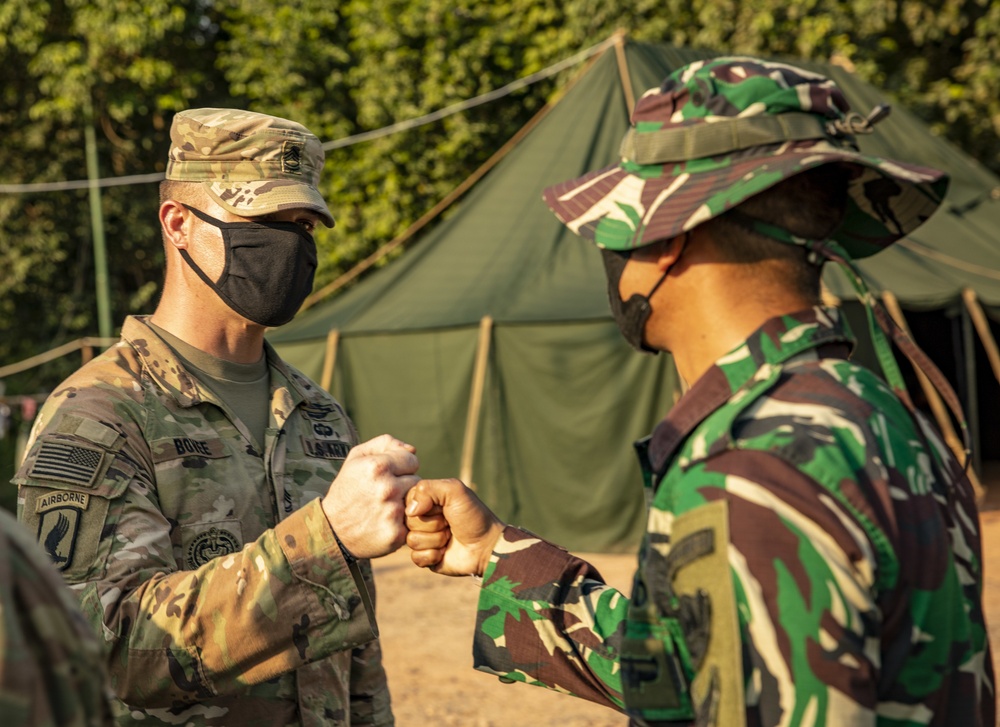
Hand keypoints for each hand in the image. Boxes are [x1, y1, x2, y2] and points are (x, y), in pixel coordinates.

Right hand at [321, 434, 419, 559]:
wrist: (331, 530)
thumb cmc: (347, 489)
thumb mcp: (357, 458)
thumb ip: (385, 444)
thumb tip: (412, 449)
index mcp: (377, 467)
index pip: (412, 459)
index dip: (402, 467)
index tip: (390, 475)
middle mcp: (387, 489)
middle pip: (416, 481)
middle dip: (404, 485)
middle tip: (385, 494)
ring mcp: (392, 512)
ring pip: (418, 501)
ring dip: (406, 502)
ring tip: (387, 507)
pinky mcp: (396, 533)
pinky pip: (414, 522)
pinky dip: (404, 522)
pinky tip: (387, 522)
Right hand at [405, 478, 504, 576]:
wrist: (486, 545)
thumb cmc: (473, 515)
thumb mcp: (455, 490)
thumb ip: (428, 488)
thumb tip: (410, 510)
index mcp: (426, 500)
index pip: (408, 501)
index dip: (425, 506)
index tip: (443, 507)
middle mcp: (422, 519)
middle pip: (409, 522)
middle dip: (433, 524)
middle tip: (449, 523)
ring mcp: (423, 538)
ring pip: (412, 540)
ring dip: (436, 539)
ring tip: (450, 537)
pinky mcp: (425, 558)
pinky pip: (416, 557)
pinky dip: (433, 555)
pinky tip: (445, 552)